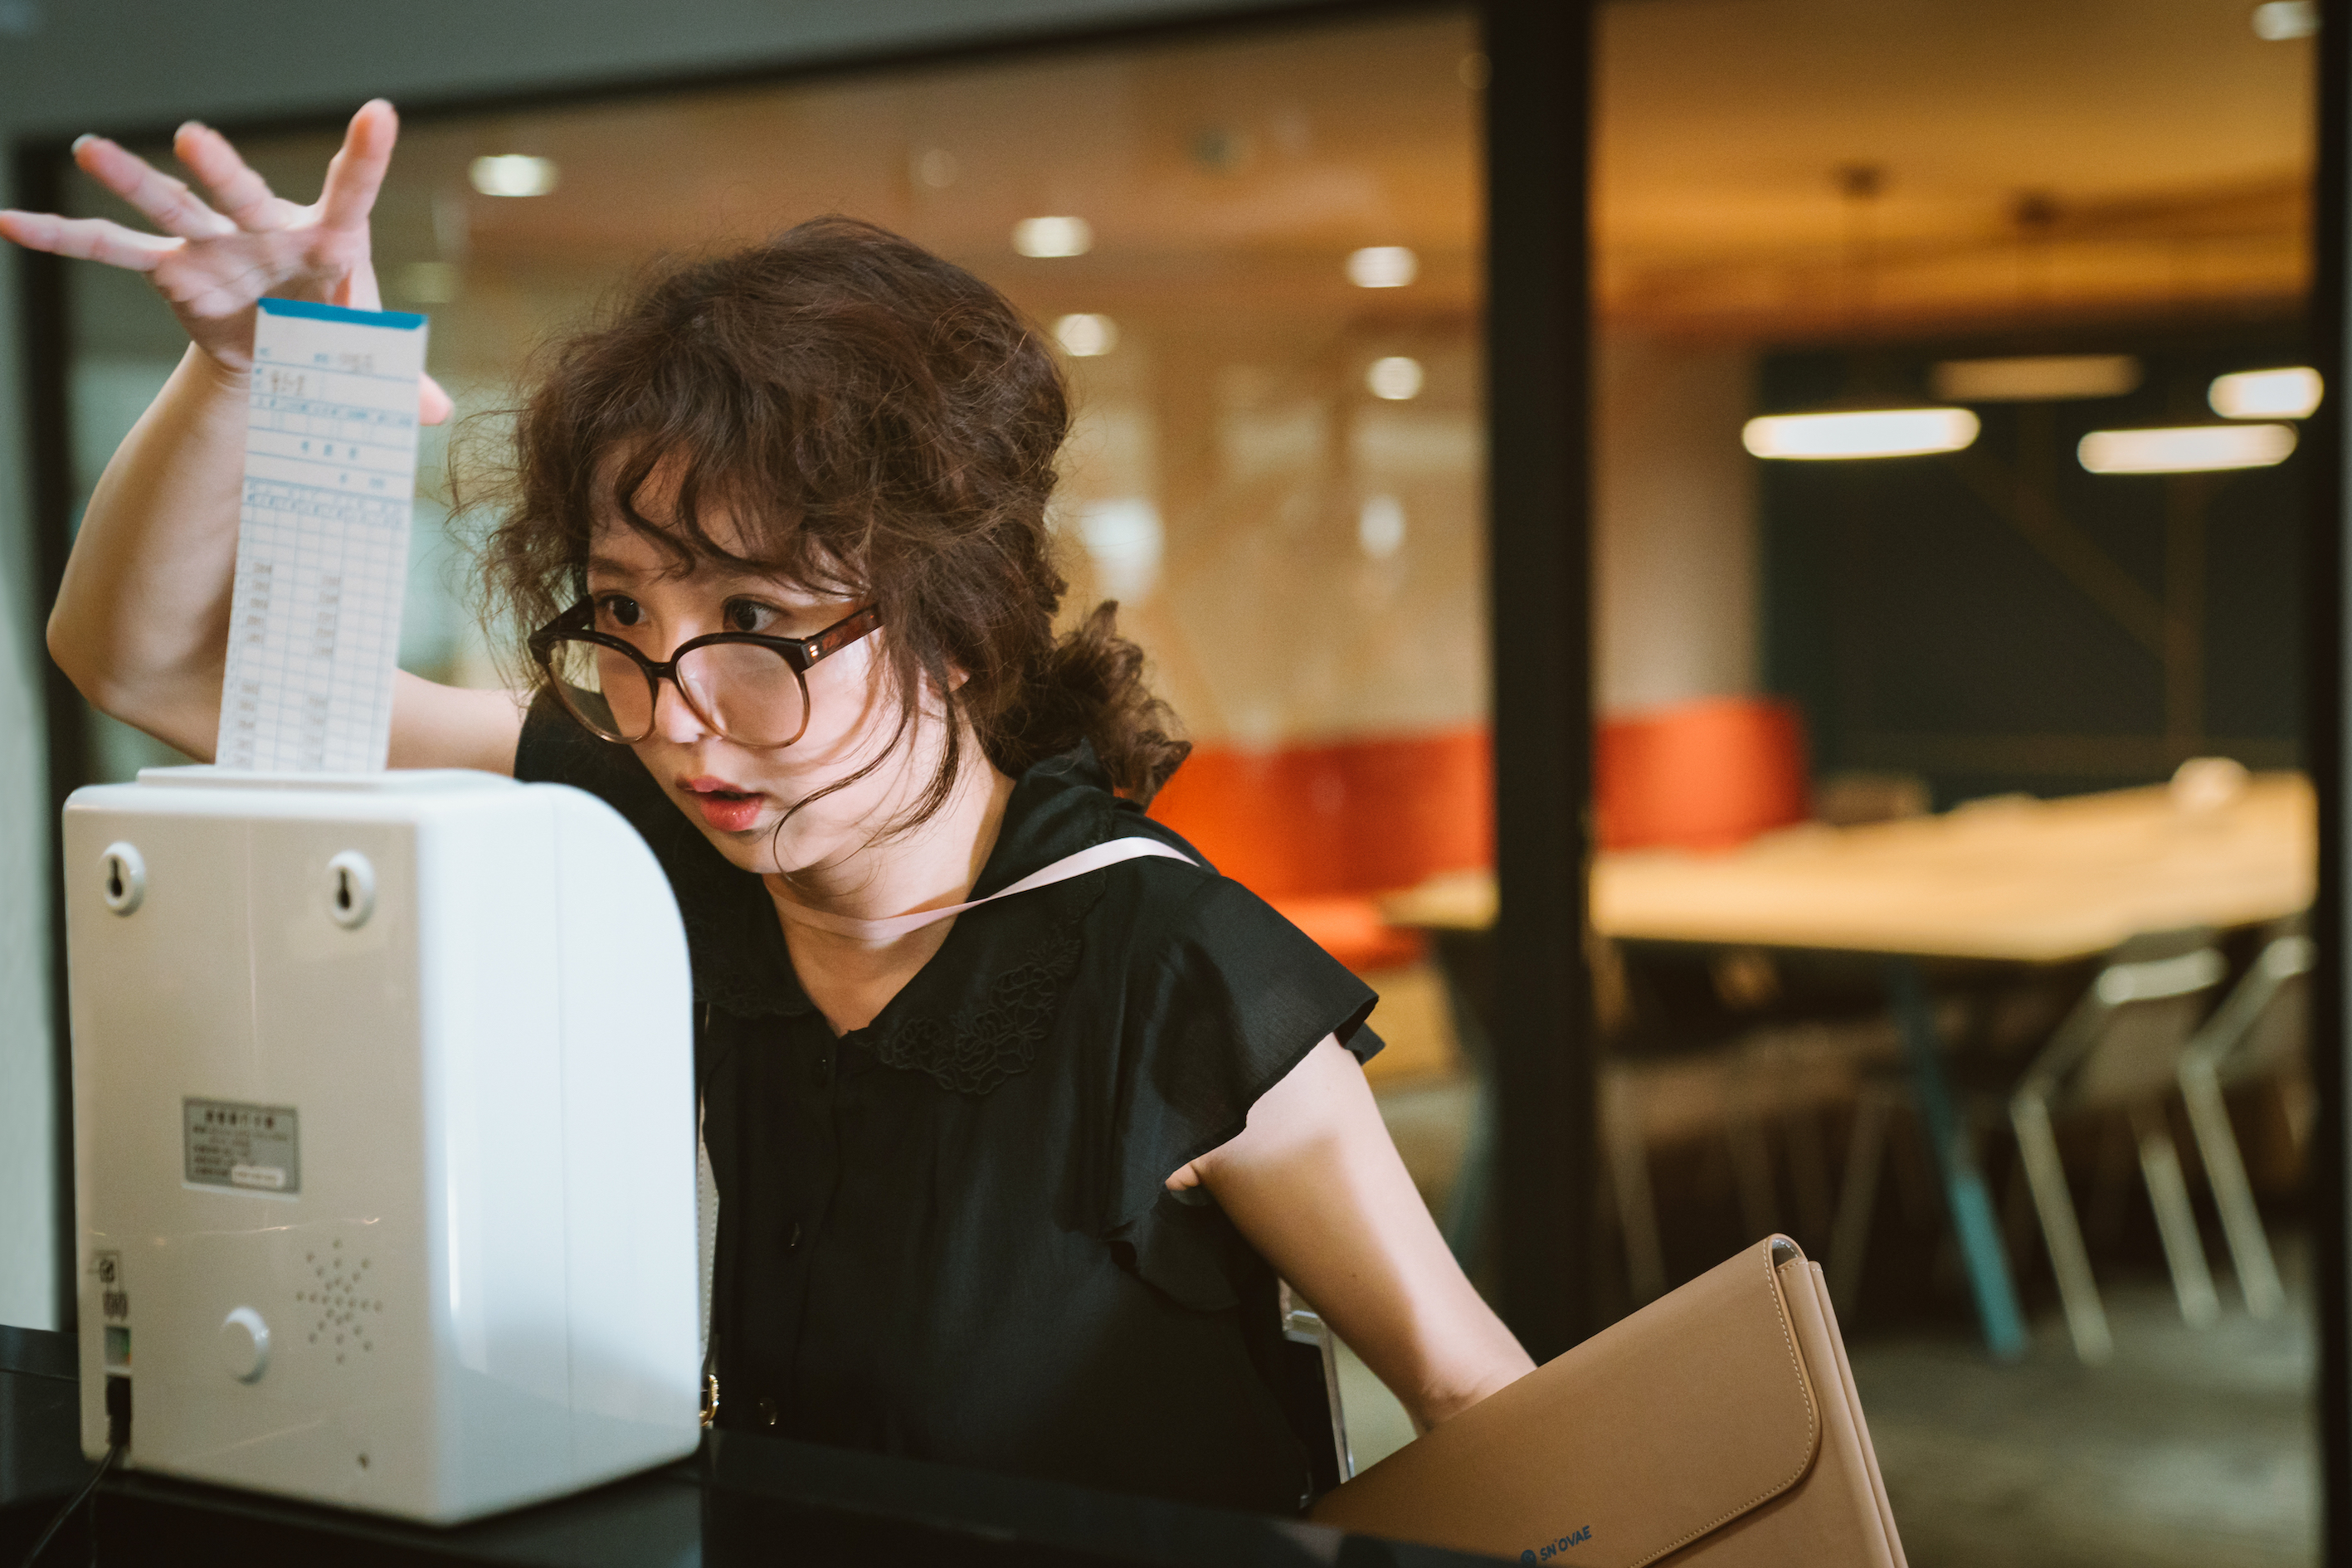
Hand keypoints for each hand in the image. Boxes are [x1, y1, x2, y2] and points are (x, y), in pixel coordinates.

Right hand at [0, 99, 451, 423]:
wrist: (287, 351)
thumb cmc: (338, 337)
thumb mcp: (373, 363)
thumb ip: (405, 383)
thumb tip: (439, 413)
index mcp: (332, 243)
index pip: (352, 196)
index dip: (366, 159)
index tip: (381, 115)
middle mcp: (266, 229)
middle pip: (243, 194)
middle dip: (218, 169)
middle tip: (192, 139)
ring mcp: (214, 244)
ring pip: (172, 205)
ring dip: (131, 180)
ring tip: (89, 149)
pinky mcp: (173, 270)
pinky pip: (111, 251)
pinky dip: (62, 238)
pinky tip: (10, 223)